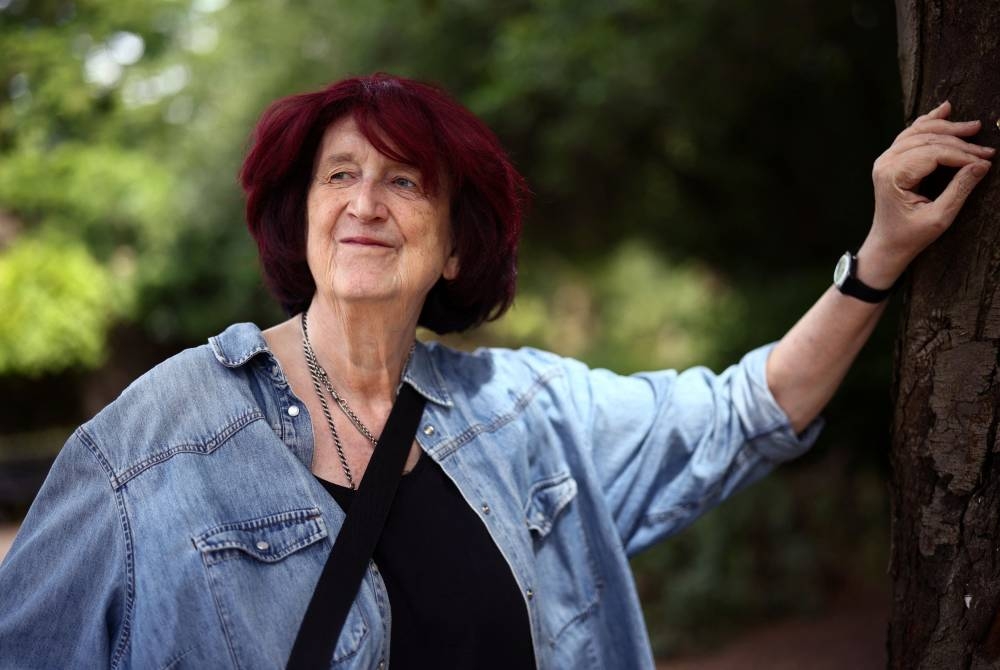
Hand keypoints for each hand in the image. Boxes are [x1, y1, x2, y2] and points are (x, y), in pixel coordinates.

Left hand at [858, 101, 993, 288]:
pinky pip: (911, 134)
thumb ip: (960, 189)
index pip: (933, 154)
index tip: (987, 160)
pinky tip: (944, 110)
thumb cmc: (910, 235)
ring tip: (972, 127)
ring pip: (919, 132)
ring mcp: (886, 159)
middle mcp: (886, 163)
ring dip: (947, 127)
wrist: (887, 244)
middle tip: (986, 147)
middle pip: (927, 139)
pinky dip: (928, 122)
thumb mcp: (940, 217)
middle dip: (959, 141)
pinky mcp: (891, 160)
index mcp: (893, 176)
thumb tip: (982, 164)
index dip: (962, 155)